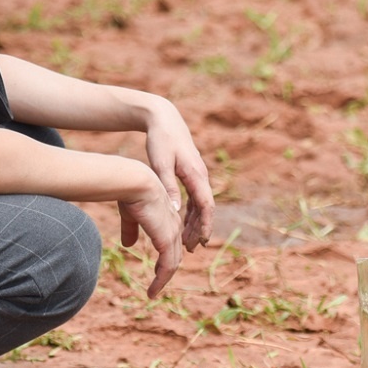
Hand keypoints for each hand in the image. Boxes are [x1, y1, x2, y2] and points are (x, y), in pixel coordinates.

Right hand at [117, 168, 185, 297]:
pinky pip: (167, 267)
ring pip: (172, 263)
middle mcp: (174, 226)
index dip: (166, 256)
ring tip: (153, 292)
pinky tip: (152, 291)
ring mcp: (172, 234)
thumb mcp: (130, 215)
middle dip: (166, 271)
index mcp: (167, 218)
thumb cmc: (130, 194)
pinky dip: (161, 280)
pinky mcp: (167, 240)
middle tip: (157, 285)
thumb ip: (130, 230)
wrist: (135, 183)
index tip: (158, 269)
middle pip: (174, 255)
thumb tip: (128, 245)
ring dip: (163, 279)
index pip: (171, 242)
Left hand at [143, 100, 214, 251]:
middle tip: (190, 249)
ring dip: (195, 223)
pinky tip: (183, 222)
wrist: (164, 118)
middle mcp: (201, 176)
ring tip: (187, 242)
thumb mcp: (161, 163)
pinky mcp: (190, 173)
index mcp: (196, 174)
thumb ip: (168, 186)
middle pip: (205, 209)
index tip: (201, 242)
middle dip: (199, 229)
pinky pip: (195, 197)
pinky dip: (191, 212)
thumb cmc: (161, 140)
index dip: (205, 225)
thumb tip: (176, 212)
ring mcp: (197, 175)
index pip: (206, 205)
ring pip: (200, 204)